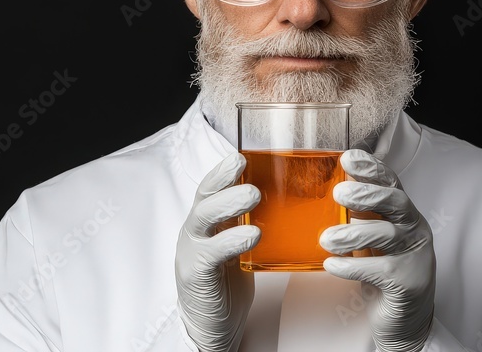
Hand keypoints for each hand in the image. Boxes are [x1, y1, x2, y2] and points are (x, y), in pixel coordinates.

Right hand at [175, 152, 260, 351]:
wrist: (212, 324)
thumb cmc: (228, 282)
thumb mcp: (237, 246)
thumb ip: (248, 224)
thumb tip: (289, 202)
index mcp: (205, 223)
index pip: (209, 189)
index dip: (222, 171)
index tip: (240, 156)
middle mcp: (194, 232)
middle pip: (204, 197)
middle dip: (223, 179)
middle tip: (244, 166)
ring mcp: (192, 251)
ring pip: (204, 218)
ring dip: (228, 203)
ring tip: (253, 195)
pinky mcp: (196, 274)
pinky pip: (211, 253)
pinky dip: (231, 241)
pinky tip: (252, 235)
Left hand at [320, 149, 435, 351]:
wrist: (403, 318)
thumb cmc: (382, 270)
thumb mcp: (370, 238)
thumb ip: (356, 216)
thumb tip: (319, 194)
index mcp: (403, 213)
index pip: (391, 182)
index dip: (372, 168)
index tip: (348, 158)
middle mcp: (414, 229)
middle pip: (396, 201)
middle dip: (366, 194)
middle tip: (338, 194)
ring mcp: (415, 255)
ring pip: (387, 235)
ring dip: (354, 233)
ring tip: (326, 238)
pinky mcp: (409, 282)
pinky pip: (380, 270)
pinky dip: (353, 265)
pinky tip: (331, 265)